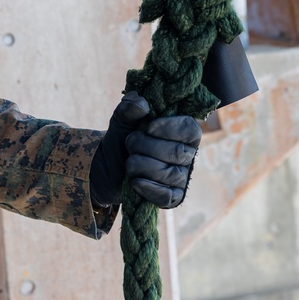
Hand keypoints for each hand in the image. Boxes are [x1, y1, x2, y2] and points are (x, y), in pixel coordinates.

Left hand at [90, 91, 201, 208]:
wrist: (108, 168)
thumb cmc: (122, 140)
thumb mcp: (122, 121)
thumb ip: (130, 108)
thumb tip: (141, 102)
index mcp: (181, 132)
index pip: (189, 129)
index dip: (169, 128)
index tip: (147, 127)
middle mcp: (186, 154)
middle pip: (177, 152)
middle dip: (146, 146)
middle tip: (130, 143)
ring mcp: (181, 177)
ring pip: (170, 174)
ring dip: (142, 166)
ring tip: (129, 162)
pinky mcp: (172, 196)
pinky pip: (168, 196)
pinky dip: (149, 189)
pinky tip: (135, 182)